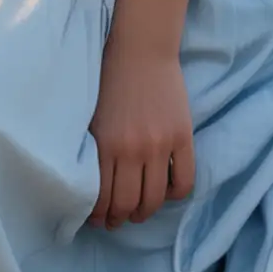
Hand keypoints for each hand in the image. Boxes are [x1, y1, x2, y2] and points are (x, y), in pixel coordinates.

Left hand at [87, 37, 195, 228]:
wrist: (140, 50)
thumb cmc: (109, 80)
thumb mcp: (91, 117)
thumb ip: (92, 151)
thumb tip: (89, 187)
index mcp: (105, 145)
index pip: (103, 197)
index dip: (100, 215)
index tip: (97, 220)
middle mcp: (132, 150)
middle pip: (128, 203)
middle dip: (120, 219)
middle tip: (116, 222)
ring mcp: (160, 145)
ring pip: (155, 198)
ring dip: (145, 212)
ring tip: (139, 212)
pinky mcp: (182, 137)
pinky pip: (183, 181)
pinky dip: (175, 195)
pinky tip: (166, 192)